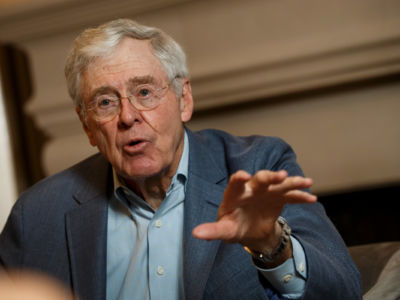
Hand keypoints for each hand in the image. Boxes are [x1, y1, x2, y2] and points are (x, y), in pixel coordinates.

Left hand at [192, 170, 316, 257]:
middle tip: (280, 175)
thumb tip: (195, 234)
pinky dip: (301, 196)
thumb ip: (212, 231)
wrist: (251, 230)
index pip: (235, 184)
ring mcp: (266, 191)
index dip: (239, 180)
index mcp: (234, 195)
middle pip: (260, 179)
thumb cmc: (233, 226)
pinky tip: (312, 198)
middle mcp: (251, 189)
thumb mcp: (224, 230)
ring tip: (306, 182)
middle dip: (270, 176)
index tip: (243, 176)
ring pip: (280, 183)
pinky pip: (291, 195)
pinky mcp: (279, 197)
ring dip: (292, 182)